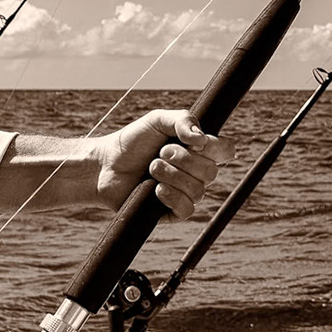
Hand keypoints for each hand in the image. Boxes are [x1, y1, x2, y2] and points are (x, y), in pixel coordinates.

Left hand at [93, 109, 233, 217]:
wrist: (105, 164)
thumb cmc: (133, 141)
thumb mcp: (157, 120)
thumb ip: (183, 120)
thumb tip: (202, 139)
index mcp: (198, 150)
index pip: (226, 151)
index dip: (215, 148)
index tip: (193, 142)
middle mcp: (196, 172)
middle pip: (211, 171)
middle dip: (183, 160)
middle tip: (160, 153)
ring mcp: (185, 193)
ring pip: (198, 190)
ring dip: (172, 176)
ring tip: (151, 168)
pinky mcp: (171, 212)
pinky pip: (186, 209)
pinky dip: (172, 197)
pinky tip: (156, 189)